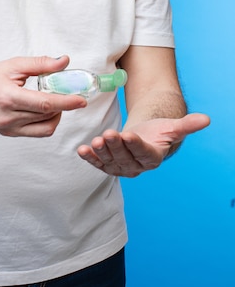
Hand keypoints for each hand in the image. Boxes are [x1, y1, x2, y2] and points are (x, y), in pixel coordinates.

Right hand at [0, 55, 86, 136]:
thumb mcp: (13, 65)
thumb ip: (40, 64)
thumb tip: (64, 62)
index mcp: (8, 98)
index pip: (45, 104)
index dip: (66, 102)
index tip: (81, 100)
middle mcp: (8, 117)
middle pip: (48, 115)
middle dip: (63, 104)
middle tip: (68, 92)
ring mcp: (9, 129)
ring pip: (45, 127)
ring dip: (56, 114)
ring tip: (54, 101)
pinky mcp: (9, 134)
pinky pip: (37, 132)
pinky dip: (46, 121)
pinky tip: (45, 109)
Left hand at [77, 113, 209, 176]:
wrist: (145, 136)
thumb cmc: (158, 131)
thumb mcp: (171, 127)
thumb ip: (186, 125)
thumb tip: (206, 119)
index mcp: (152, 157)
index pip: (143, 152)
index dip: (135, 145)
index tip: (129, 135)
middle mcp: (136, 166)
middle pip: (124, 156)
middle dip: (115, 146)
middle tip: (108, 135)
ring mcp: (121, 167)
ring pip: (110, 160)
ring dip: (101, 152)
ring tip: (94, 141)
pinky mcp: (108, 164)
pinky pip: (98, 163)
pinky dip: (89, 158)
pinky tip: (81, 150)